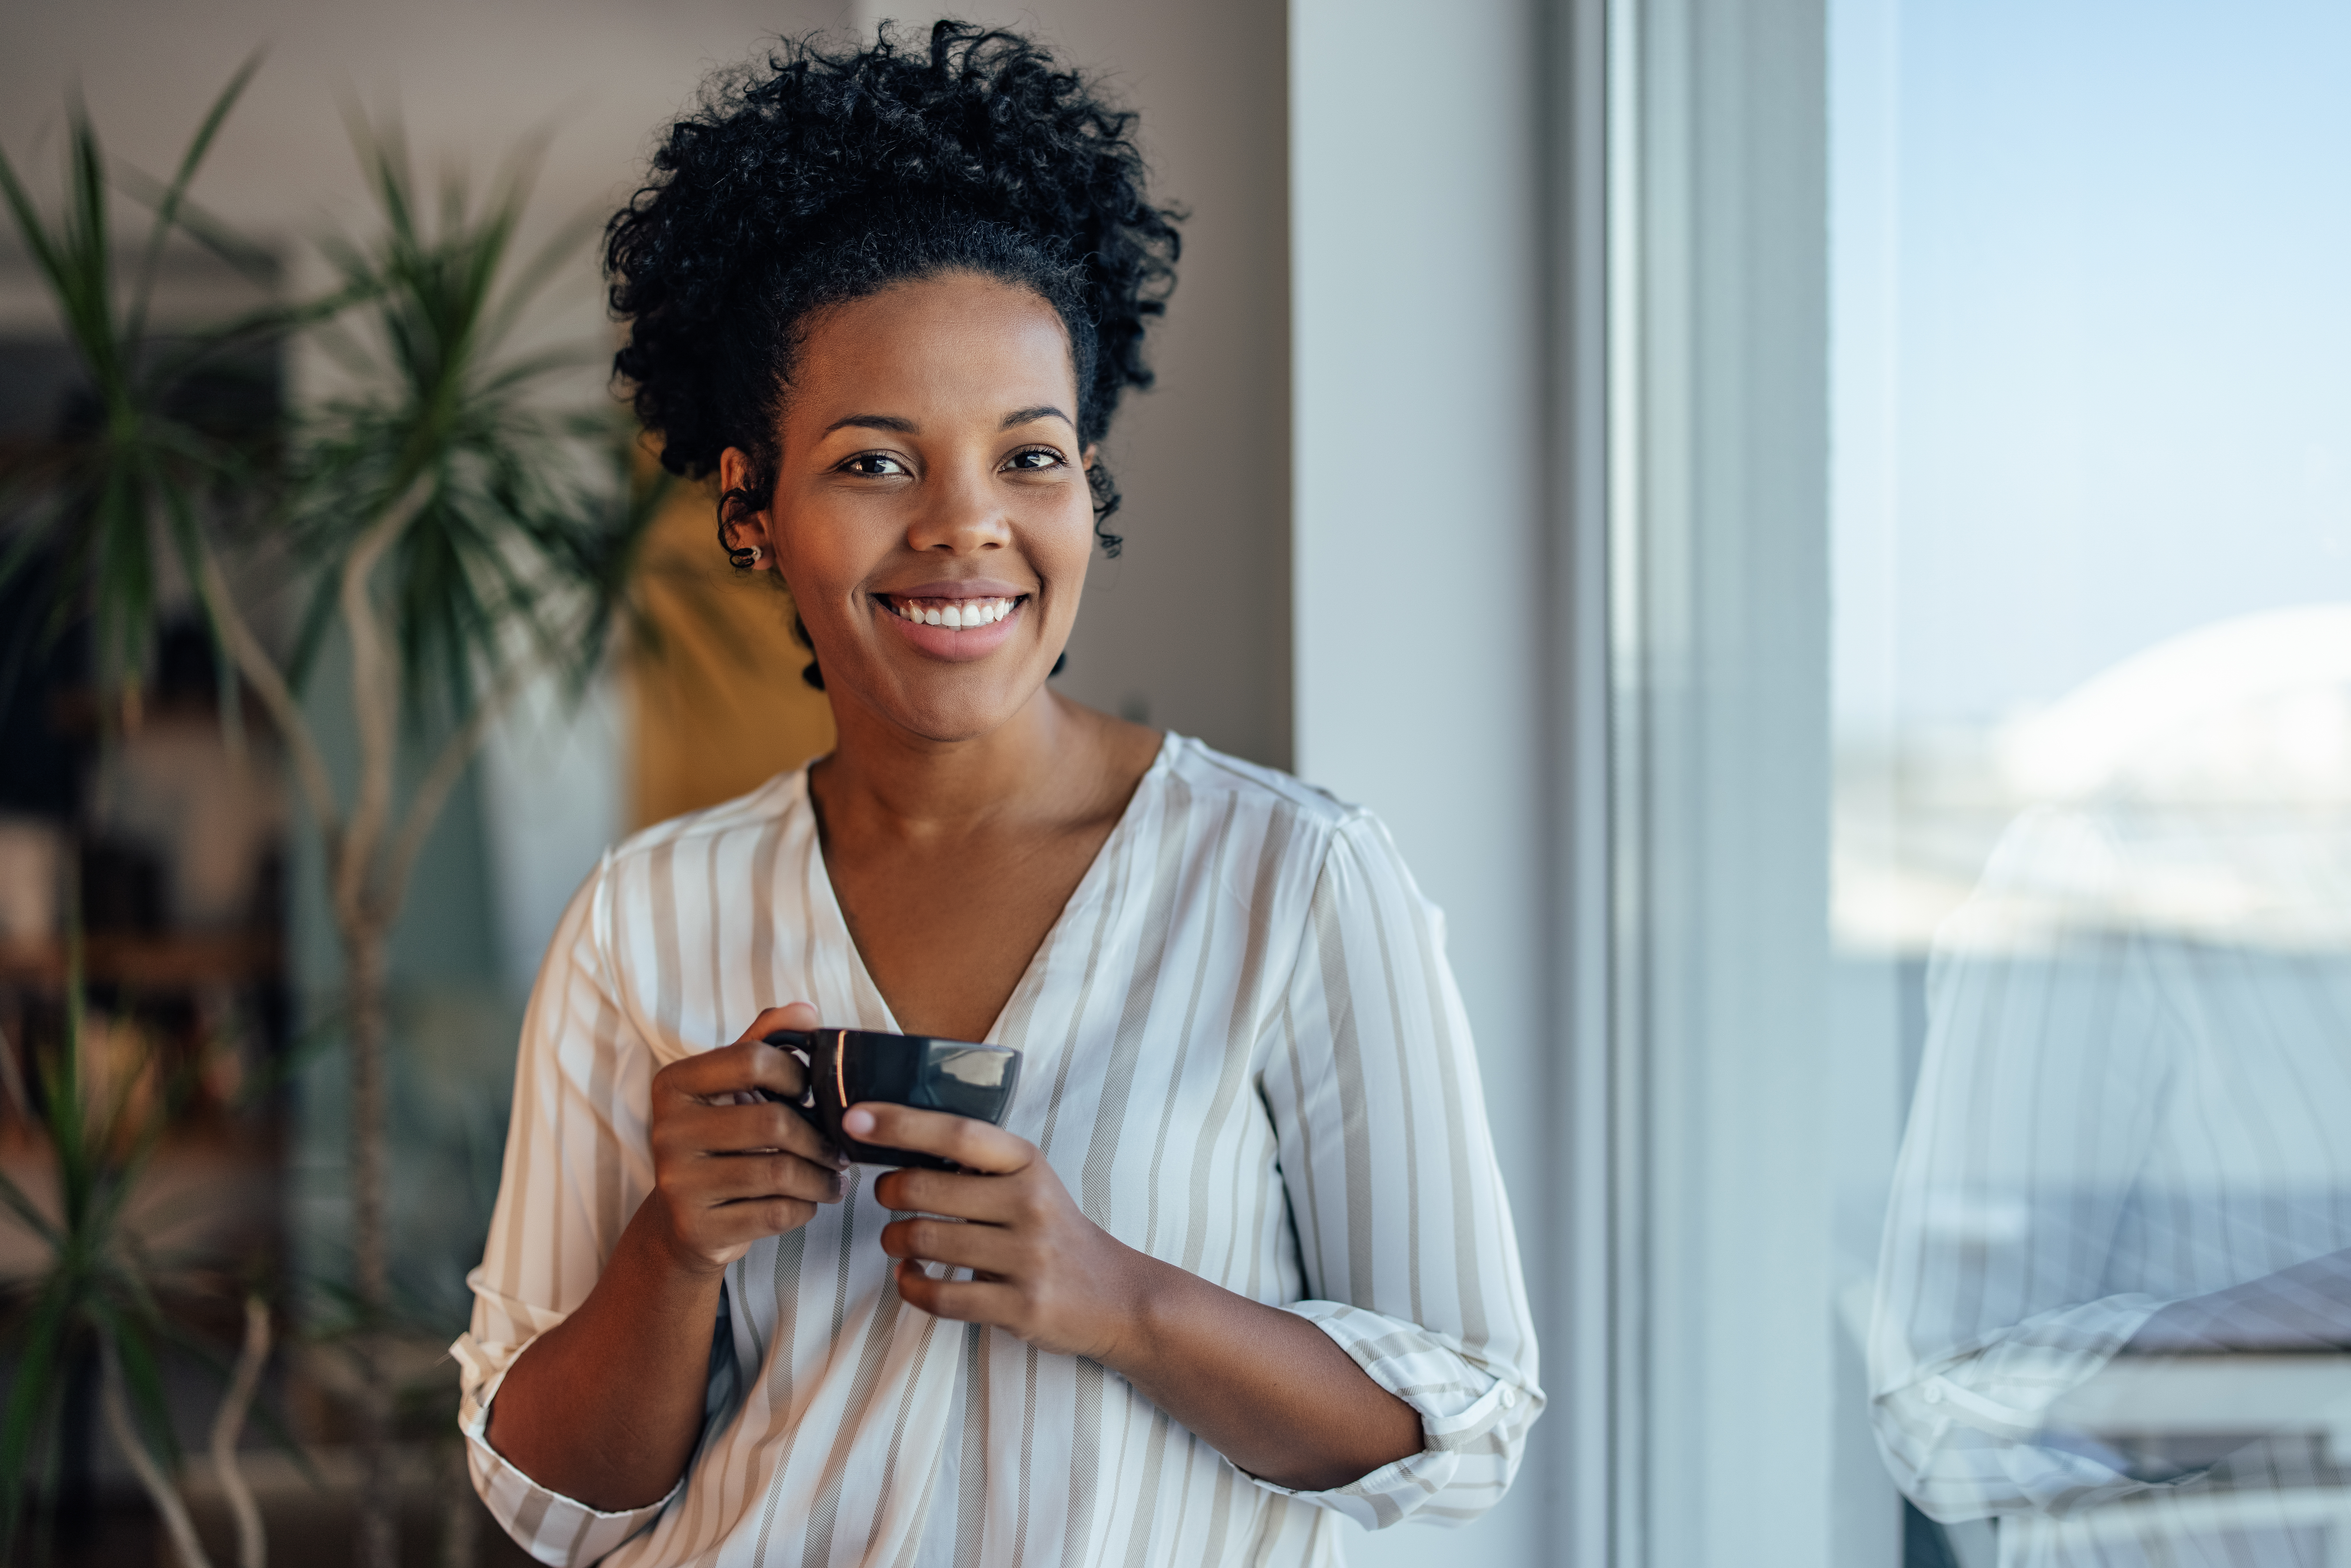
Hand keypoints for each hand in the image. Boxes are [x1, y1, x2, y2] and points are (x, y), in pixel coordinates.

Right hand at [646, 1003, 846, 1274]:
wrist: (681, 1223)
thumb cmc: (718, 1143)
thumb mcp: (729, 1088)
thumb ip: (762, 1041)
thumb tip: (805, 1010)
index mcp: (674, 1085)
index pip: (750, 1059)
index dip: (796, 1074)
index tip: (812, 1091)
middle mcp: (667, 1131)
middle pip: (772, 1122)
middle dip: (819, 1138)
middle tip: (838, 1149)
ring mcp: (678, 1183)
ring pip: (779, 1172)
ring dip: (821, 1178)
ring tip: (833, 1178)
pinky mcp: (696, 1227)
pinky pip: (775, 1214)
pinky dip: (804, 1208)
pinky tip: (809, 1202)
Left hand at [859, 1105, 1141, 1361]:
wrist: (1115, 1296)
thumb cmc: (1055, 1232)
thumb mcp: (1029, 1182)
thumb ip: (978, 1165)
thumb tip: (898, 1145)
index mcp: (1028, 1164)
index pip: (957, 1133)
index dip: (901, 1123)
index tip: (855, 1119)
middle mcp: (1030, 1204)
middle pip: (924, 1191)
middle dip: (888, 1193)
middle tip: (885, 1197)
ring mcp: (1027, 1258)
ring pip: (925, 1242)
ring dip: (894, 1241)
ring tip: (897, 1240)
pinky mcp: (1020, 1306)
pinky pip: (940, 1296)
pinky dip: (912, 1286)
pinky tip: (911, 1277)